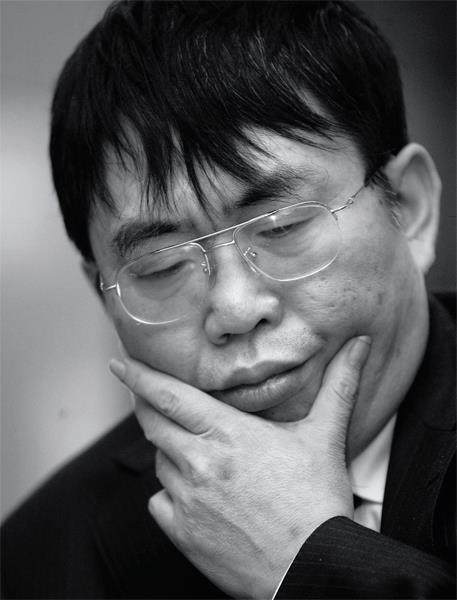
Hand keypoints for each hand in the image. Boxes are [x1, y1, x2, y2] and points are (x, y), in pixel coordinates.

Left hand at [109, 336, 370, 598]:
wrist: (310, 569)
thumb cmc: (317, 502)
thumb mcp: (326, 436)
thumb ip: (339, 385)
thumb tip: (359, 344)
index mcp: (227, 434)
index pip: (169, 396)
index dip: (139, 377)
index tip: (120, 364)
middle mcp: (198, 463)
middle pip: (152, 424)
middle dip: (146, 406)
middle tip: (149, 397)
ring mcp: (186, 500)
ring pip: (160, 462)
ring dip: (170, 451)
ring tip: (198, 453)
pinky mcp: (182, 533)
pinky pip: (159, 501)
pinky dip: (170, 491)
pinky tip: (195, 493)